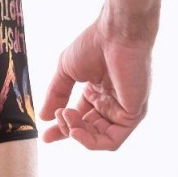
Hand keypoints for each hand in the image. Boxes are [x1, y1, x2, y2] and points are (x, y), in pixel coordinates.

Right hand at [38, 16, 151, 150]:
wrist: (116, 35)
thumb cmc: (94, 44)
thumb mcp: (66, 71)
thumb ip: (56, 94)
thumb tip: (44, 117)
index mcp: (98, 92)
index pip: (80, 118)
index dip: (62, 128)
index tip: (45, 135)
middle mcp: (112, 103)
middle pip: (88, 130)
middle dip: (67, 130)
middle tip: (54, 119)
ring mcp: (123, 110)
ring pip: (98, 138)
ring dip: (76, 132)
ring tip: (65, 116)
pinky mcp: (133, 114)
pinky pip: (112, 140)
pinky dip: (91, 141)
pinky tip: (76, 131)